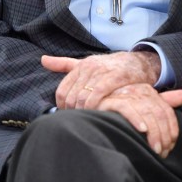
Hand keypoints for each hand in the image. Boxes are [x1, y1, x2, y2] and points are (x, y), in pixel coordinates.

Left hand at [42, 52, 160, 109]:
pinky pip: (97, 95)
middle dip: (73, 112)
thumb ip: (64, 64)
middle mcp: (89, 68)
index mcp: (80, 66)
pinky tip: (98, 113)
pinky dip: (94, 107)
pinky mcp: (114, 77)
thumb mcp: (86, 63)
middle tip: (80, 121)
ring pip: (82, 98)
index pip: (62, 91)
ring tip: (89, 120)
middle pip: (71, 97)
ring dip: (84, 112)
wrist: (139, 62)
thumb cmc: (109, 67)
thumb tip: (42, 60)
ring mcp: (101, 72)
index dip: (63, 108)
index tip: (70, 116)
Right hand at [97, 83, 181, 157]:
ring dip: (153, 132)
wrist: (90, 109)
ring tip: (154, 149)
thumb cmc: (119, 114)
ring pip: (146, 111)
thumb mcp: (144, 109)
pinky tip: (141, 130)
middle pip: (159, 112)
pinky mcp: (109, 100)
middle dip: (163, 135)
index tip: (170, 147)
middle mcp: (138, 91)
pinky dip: (135, 119)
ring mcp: (124, 95)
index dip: (172, 130)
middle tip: (162, 152)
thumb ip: (164, 103)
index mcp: (148, 92)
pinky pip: (126, 108)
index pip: (166, 111)